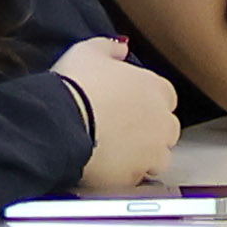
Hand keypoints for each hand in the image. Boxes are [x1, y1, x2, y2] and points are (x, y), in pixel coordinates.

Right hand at [57, 34, 181, 188]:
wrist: (59, 123)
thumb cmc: (74, 85)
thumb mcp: (87, 52)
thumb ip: (110, 48)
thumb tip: (121, 49)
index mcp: (156, 89)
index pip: (166, 97)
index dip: (145, 102)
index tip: (127, 105)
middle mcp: (162, 122)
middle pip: (167, 129)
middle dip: (150, 131)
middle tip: (120, 130)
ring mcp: (152, 152)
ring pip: (158, 157)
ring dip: (143, 155)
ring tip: (115, 152)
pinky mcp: (136, 176)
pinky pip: (138, 178)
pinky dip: (127, 174)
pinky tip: (108, 167)